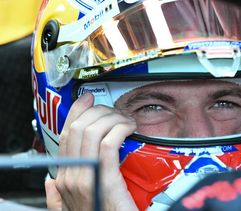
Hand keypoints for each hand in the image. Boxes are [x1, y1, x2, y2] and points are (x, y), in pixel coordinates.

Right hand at [45, 92, 138, 210]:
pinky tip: (129, 128)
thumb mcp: (72, 209)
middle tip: (116, 112)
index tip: (87, 97)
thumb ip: (58, 197)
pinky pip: (109, 142)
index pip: (67, 135)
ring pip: (93, 131)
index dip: (76, 112)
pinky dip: (120, 128)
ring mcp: (87, 176)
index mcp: (66, 178)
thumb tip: (49, 182)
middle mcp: (72, 175)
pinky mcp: (106, 178)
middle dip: (99, 111)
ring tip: (126, 121)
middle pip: (80, 128)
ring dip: (112, 118)